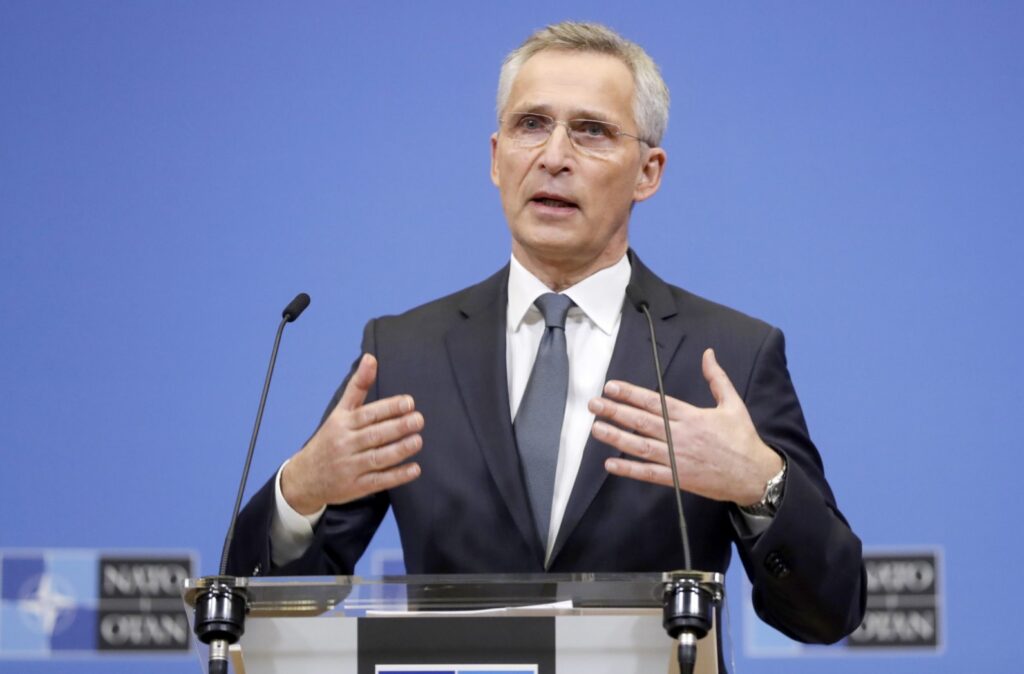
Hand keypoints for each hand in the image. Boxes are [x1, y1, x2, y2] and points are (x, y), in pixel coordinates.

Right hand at [281, 353, 423, 514]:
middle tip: (418, 419)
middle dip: (397, 427)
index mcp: (342, 424)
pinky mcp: (356, 487)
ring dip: (399, 450)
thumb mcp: (340, 412)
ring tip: (418, 440)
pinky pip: (378, 481)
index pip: (367, 414)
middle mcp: (345, 444)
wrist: (305, 478)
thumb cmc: (329, 439)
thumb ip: (357, 386)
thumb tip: (371, 358)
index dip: (388, 408)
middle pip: (374, 435)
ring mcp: (350, 467)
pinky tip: (414, 469)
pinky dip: (397, 476)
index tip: (408, 402)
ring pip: (377, 458)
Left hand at [589, 348, 781, 505]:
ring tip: (596, 428)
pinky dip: (629, 469)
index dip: (631, 394)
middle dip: (616, 412)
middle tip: (594, 404)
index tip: (611, 387)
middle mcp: (681, 436)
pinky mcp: (679, 478)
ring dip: (616, 437)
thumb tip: (708, 353)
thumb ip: (717, 378)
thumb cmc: (743, 439)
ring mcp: (678, 458)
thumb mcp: (733, 404)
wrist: (755, 475)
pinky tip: (610, 464)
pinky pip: (649, 473)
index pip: (655, 402)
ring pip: (641, 446)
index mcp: (692, 416)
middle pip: (642, 422)